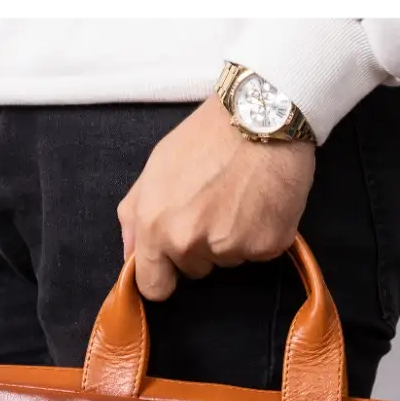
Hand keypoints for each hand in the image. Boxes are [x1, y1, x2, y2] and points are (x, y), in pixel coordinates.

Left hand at [117, 95, 315, 301]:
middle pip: (194, 271)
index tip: (172, 264)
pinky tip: (261, 201)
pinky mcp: (268, 245)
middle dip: (200, 246)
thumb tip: (130, 254)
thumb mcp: (155, 167)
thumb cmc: (205, 137)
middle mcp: (191, 243)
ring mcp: (232, 247)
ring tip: (239, 196)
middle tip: (214, 203)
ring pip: (228, 261)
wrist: (261, 113)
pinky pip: (259, 253)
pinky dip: (261, 233)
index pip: (154, 287)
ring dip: (232, 238)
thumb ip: (134, 215)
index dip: (163, 275)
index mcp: (157, 228)